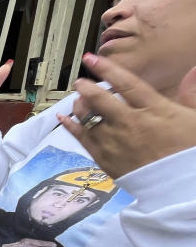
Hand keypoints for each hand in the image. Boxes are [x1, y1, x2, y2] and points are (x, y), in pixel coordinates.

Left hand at [57, 54, 195, 177]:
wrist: (182, 187)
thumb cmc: (192, 152)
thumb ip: (191, 93)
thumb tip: (192, 70)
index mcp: (154, 109)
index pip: (125, 82)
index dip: (106, 68)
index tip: (91, 59)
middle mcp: (130, 122)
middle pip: (100, 99)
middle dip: (86, 87)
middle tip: (80, 81)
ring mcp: (115, 141)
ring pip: (88, 117)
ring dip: (79, 105)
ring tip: (77, 99)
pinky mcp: (106, 159)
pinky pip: (82, 139)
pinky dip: (71, 126)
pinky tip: (63, 118)